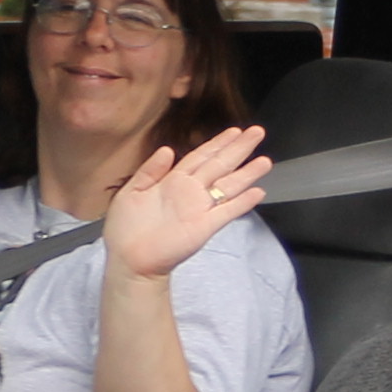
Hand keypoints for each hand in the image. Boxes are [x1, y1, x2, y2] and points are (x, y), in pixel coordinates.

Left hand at [100, 123, 269, 282]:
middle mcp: (190, 192)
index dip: (218, 143)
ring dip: (247, 173)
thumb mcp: (131, 191)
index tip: (234, 131)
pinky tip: (257, 192)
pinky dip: (242, 202)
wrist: (129, 260)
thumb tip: (167, 149)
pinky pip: (227, 212)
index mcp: (172, 181)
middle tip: (257, 133)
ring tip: (265, 161)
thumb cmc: (125, 229)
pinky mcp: (204, 227)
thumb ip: (149, 170)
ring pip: (228, 185)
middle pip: (220, 165)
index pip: (200, 156)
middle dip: (239, 149)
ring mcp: (200, 209)